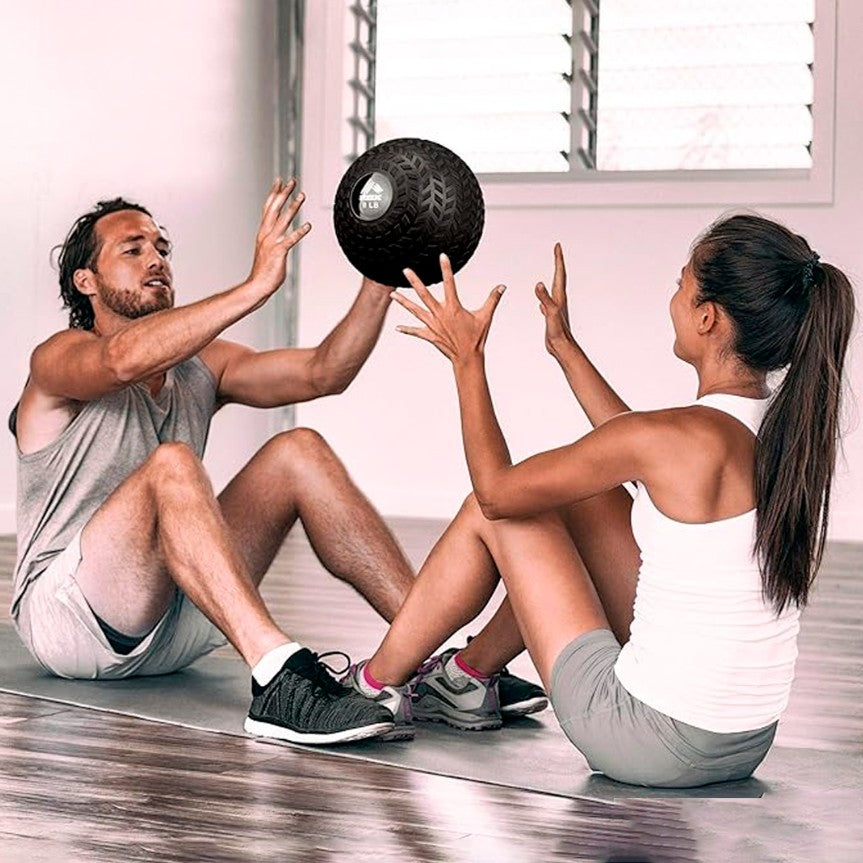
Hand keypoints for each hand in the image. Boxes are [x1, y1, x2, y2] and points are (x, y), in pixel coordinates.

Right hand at [248, 178, 310, 296]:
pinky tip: (308, 225)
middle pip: (275, 208)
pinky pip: (290, 240)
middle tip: (292, 181)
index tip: (280, 181)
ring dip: (293, 207)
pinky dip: (299, 232)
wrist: (257, 285)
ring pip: (283, 220)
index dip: (274, 193)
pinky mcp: (279, 252)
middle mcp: (266, 234)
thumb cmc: (264, 271)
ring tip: (301, 196)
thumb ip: (273, 239)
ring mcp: (272, 242)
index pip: (268, 208)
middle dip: (284, 193)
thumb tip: (280, 233)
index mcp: (263, 232)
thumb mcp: (267, 250)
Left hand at [392, 254, 505, 363]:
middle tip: (405, 270)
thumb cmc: (476, 338)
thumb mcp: (486, 316)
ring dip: (403, 302)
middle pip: (424, 294)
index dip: (446, 269)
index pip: (449, 283)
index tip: (442, 256)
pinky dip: (407, 329)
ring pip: (415, 310)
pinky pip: (416, 331)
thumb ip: (493, 299)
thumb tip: (502, 286)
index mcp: (453, 307)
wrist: (467, 358)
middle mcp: (440, 314)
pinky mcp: (429, 335)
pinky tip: (397, 327)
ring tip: (392, 294)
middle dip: (414, 281)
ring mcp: (432, 325)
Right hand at [535, 243, 573, 355]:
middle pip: (559, 277)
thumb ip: (544, 298)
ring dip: (553, 277)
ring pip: (554, 288)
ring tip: (553, 270)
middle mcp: (559, 299)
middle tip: (557, 251)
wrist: (562, 347)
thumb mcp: (550, 313)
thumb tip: (538, 284)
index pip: (559, 273)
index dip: (558, 259)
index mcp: (559, 297)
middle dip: (558, 263)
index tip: (557, 247)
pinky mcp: (551, 316)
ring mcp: (555, 307)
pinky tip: (541, 300)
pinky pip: (547, 301)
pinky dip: (544, 296)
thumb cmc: (559, 332)